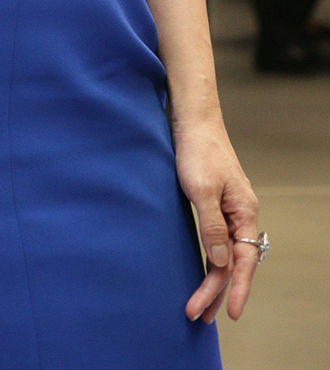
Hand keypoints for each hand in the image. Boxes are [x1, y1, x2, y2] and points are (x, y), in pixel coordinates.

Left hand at [173, 118, 261, 324]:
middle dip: (216, 291)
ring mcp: (228, 210)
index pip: (243, 261)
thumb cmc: (198, 151)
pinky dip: (209, 260)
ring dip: (211, 280)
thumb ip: (211, 227)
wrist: (193, 121)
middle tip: (198, 316)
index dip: (236, 289)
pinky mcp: (215, 205)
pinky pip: (216, 241)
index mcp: (244, 212)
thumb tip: (219, 263)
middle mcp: (240, 215)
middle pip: (232, 262)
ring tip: (199, 306)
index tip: (229, 314)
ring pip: (223, 254)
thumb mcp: (201, 190)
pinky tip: (203, 272)